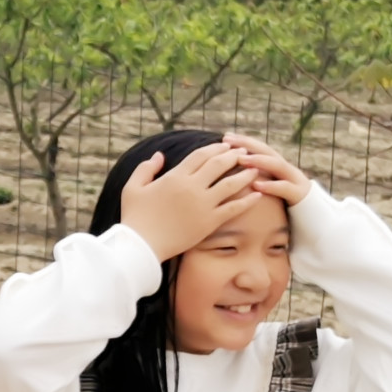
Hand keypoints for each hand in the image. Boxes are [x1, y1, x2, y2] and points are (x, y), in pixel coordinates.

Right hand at [120, 142, 262, 261]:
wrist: (142, 245)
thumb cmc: (134, 217)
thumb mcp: (133, 188)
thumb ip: (146, 168)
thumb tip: (159, 155)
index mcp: (175, 176)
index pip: (200, 155)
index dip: (215, 148)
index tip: (226, 146)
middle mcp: (192, 187)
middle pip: (219, 165)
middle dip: (234, 156)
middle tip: (244, 154)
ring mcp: (203, 205)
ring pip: (231, 184)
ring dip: (245, 174)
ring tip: (256, 170)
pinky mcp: (209, 222)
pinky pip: (234, 208)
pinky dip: (248, 200)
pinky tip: (257, 195)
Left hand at [223, 133, 311, 206]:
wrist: (315, 218)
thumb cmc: (284, 206)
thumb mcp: (269, 189)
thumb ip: (255, 180)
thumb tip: (230, 176)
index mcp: (277, 167)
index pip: (259, 149)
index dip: (243, 142)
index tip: (225, 137)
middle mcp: (286, 169)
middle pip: (267, 151)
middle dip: (247, 144)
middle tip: (228, 141)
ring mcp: (295, 180)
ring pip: (277, 165)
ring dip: (258, 160)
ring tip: (241, 159)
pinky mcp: (300, 194)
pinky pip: (286, 188)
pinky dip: (271, 186)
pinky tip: (257, 185)